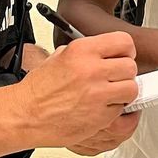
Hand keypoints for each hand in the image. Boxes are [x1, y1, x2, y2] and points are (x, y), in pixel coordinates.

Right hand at [19, 32, 137, 149]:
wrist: (26, 114)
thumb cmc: (38, 90)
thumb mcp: (59, 56)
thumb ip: (86, 52)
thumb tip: (104, 51)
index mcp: (82, 50)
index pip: (124, 41)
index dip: (126, 50)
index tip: (123, 56)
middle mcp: (92, 70)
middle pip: (130, 66)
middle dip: (125, 72)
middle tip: (115, 77)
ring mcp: (97, 94)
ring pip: (131, 89)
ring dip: (124, 92)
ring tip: (111, 93)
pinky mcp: (100, 117)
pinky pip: (122, 110)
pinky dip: (115, 110)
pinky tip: (100, 107)